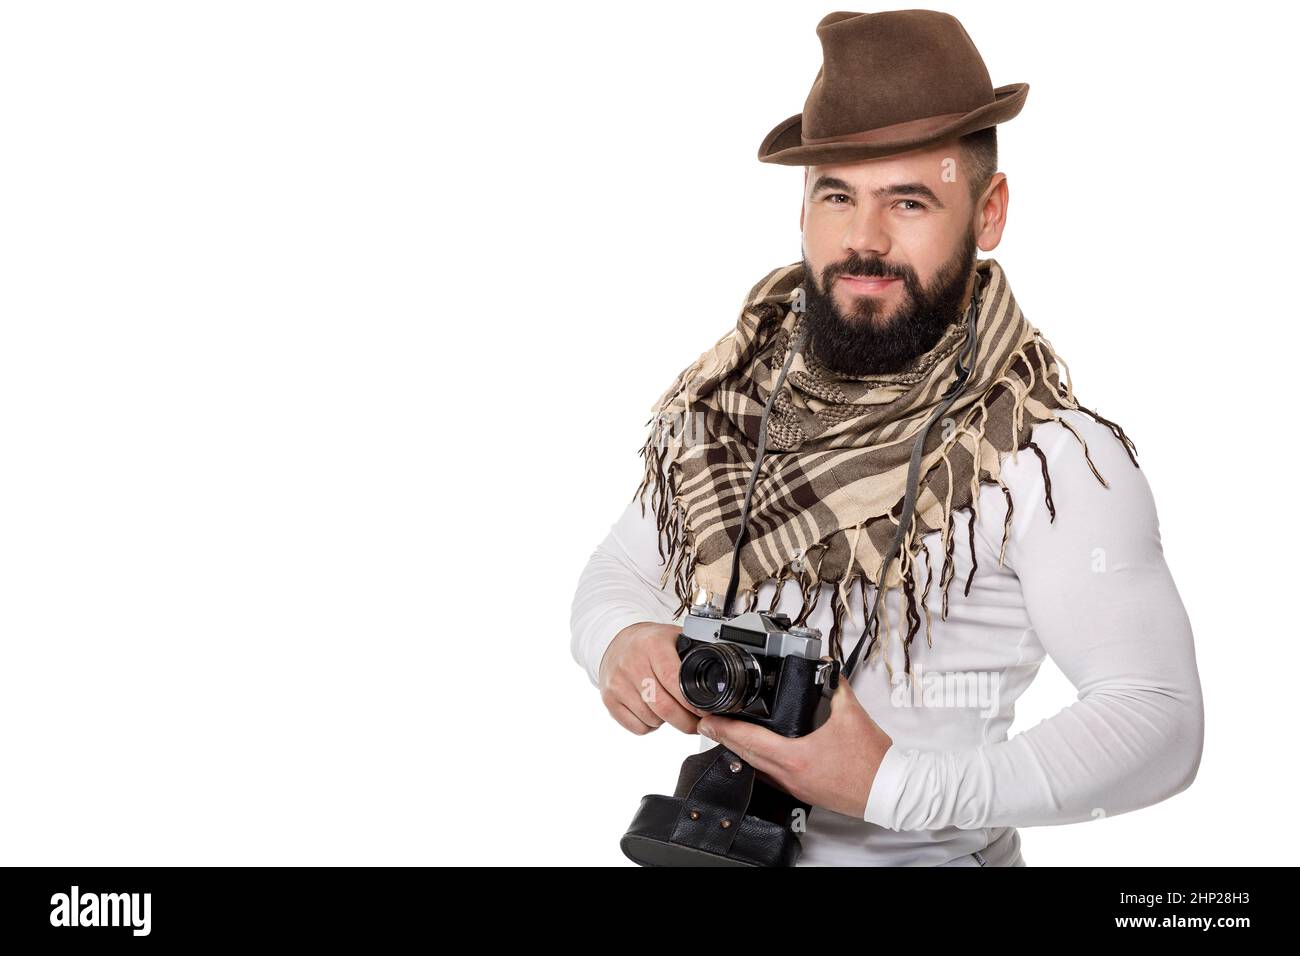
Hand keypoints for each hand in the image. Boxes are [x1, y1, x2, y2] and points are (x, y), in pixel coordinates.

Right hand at [597, 622, 706, 734]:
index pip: (673, 680)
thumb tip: (718, 678)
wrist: (615, 642)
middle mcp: (632, 663)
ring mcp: (618, 683)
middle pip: (662, 706)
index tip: (704, 712)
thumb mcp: (673, 637)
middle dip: (685, 722)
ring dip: (667, 722)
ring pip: (650, 719)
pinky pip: (636, 727)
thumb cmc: (650, 643)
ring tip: (671, 710)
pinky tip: (652, 712)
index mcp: (653, 646)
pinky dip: (649, 726)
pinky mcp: (609, 699)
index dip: (691, 702)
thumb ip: (694, 653)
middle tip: (696, 724)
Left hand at [696, 678, 892, 817]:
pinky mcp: (803, 792)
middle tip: (707, 725)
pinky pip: (771, 777)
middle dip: (724, 739)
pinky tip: (757, 753)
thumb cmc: (872, 761)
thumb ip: (835, 687)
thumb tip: (825, 669)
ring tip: (727, 735)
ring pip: (756, 768)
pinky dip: (758, 763)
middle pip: (746, 756)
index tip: (707, 720)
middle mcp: (790, 776)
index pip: (750, 740)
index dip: (724, 729)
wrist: (890, 791)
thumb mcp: (851, 714)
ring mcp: (795, 787)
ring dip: (740, 752)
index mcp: (796, 757)